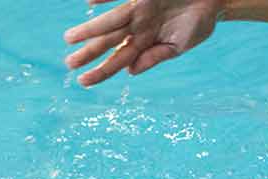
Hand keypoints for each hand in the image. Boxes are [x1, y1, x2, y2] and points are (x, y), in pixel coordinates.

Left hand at [64, 0, 222, 86]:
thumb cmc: (198, 22)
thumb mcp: (179, 45)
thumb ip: (156, 57)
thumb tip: (130, 72)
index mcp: (146, 42)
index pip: (119, 59)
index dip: (102, 70)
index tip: (83, 81)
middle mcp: (138, 26)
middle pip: (109, 41)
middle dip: (89, 52)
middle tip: (69, 64)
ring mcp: (139, 8)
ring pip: (110, 21)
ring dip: (90, 30)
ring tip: (70, 39)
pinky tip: (89, 2)